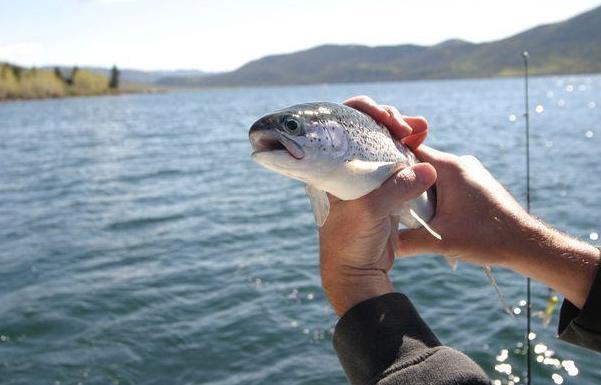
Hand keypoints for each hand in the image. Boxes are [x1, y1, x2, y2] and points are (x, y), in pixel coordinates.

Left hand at [319, 96, 436, 315]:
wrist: (358, 272)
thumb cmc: (349, 241)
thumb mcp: (369, 212)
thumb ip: (396, 188)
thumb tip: (426, 170)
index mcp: (332, 166)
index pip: (341, 123)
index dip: (363, 111)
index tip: (384, 117)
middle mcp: (347, 166)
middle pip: (366, 128)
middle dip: (389, 119)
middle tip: (408, 125)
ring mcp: (367, 176)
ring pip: (385, 143)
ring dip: (404, 132)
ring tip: (422, 128)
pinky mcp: (385, 189)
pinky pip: (399, 162)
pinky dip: (412, 151)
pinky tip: (423, 141)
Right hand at [392, 137, 598, 307]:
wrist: (527, 244)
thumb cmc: (487, 238)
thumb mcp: (441, 241)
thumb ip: (408, 241)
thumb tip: (382, 246)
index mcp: (449, 167)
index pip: (408, 151)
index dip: (389, 162)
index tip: (373, 176)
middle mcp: (460, 163)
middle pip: (419, 164)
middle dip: (404, 182)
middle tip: (387, 200)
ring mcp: (470, 171)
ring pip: (433, 175)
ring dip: (420, 191)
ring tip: (407, 211)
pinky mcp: (477, 183)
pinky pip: (447, 182)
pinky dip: (435, 194)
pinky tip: (431, 214)